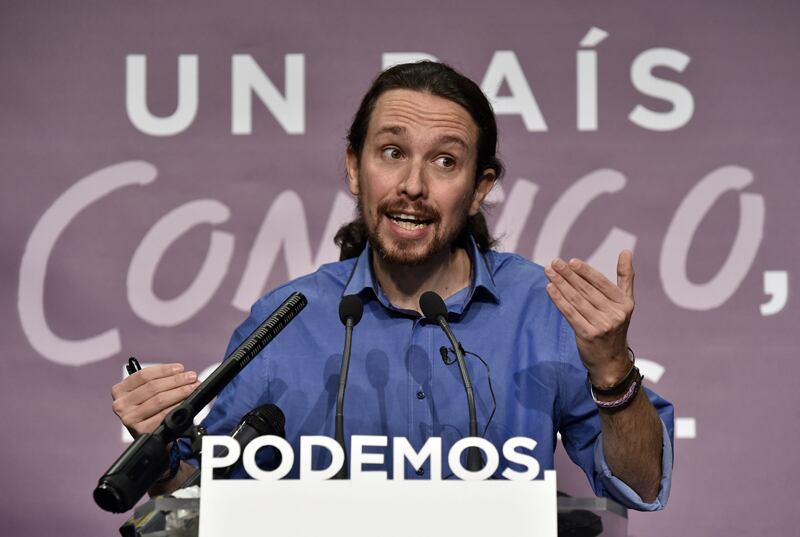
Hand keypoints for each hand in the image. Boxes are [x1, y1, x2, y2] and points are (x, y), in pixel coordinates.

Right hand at [111, 363, 199, 437]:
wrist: (152, 438)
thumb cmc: (151, 412)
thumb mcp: (147, 395)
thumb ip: (159, 382)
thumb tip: (181, 373)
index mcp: (119, 390)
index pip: (143, 375)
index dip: (164, 370)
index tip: (180, 368)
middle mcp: (120, 404)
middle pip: (153, 387)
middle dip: (176, 380)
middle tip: (192, 377)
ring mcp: (129, 418)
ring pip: (159, 399)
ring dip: (180, 391)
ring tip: (193, 387)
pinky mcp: (140, 430)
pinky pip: (163, 414)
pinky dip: (177, 406)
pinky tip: (186, 402)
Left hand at [544, 250, 634, 386]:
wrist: (610, 362)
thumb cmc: (614, 326)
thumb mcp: (625, 303)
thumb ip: (625, 277)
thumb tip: (626, 251)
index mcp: (624, 304)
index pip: (601, 283)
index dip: (585, 271)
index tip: (571, 261)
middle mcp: (615, 315)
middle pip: (586, 290)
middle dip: (568, 275)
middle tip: (554, 262)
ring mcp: (602, 326)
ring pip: (576, 300)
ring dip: (560, 284)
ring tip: (548, 272)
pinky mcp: (587, 335)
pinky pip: (570, 313)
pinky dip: (558, 300)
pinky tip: (550, 289)